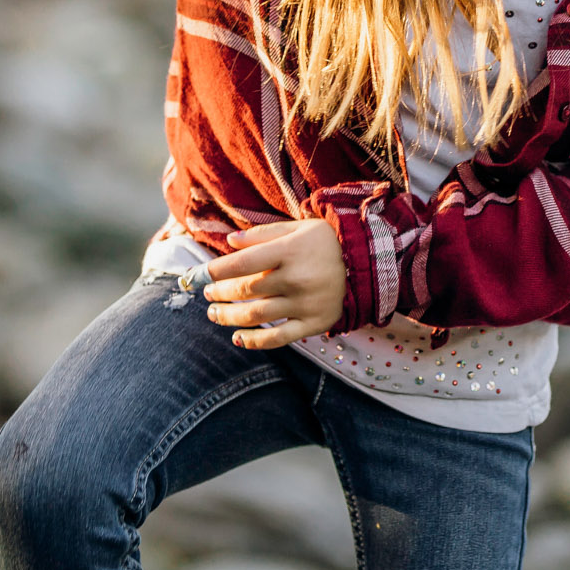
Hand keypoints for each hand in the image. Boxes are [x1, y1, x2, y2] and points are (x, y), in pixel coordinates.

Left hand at [200, 219, 345, 349]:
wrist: (368, 262)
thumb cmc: (327, 242)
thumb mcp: (297, 228)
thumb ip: (262, 234)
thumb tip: (229, 241)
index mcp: (290, 251)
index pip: (243, 263)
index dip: (216, 270)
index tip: (201, 275)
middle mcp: (296, 279)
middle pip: (247, 290)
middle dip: (220, 293)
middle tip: (208, 295)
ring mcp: (305, 304)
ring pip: (257, 315)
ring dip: (229, 317)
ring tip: (214, 314)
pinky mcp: (314, 323)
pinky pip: (279, 337)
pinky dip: (255, 341)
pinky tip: (238, 338)